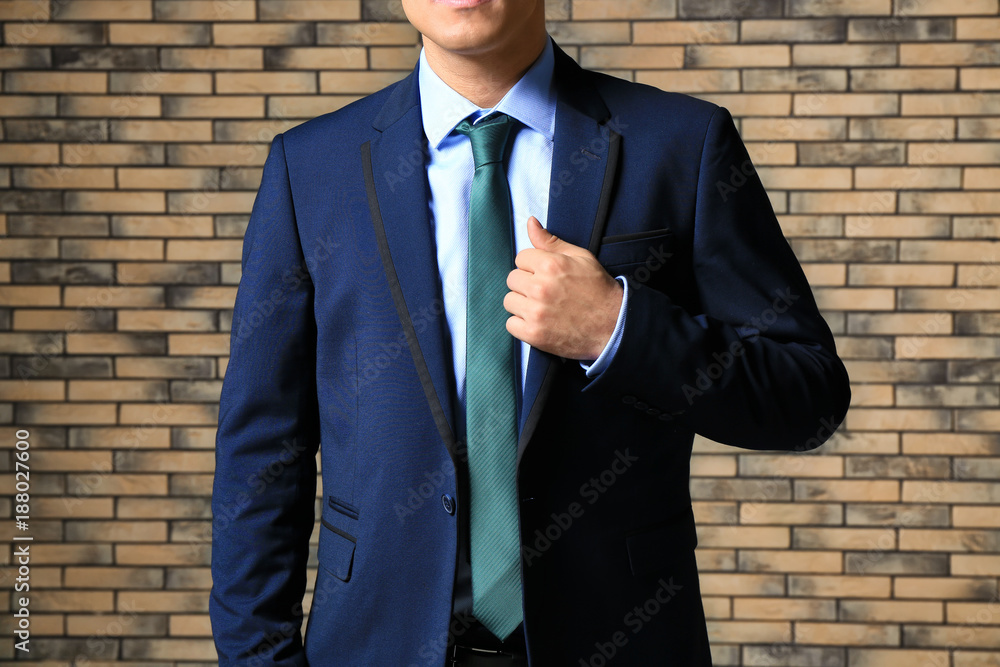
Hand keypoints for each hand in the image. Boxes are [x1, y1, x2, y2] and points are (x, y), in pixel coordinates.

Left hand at [504, 216, 623, 359]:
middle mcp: (540, 287)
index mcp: (550, 264)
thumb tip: (530, 222)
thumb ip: (551, 241)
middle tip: (545, 292)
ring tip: (542, 307)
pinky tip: (539, 322)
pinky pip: (511, 324)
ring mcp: (536, 312)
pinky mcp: (534, 334)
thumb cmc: (598, 289)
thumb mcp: (580, 257)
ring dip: (522, 304)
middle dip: (526, 284)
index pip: (521, 258)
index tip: (546, 275)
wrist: (614, 325)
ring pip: (509, 301)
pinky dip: (521, 324)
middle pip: (512, 279)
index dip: (533, 266)